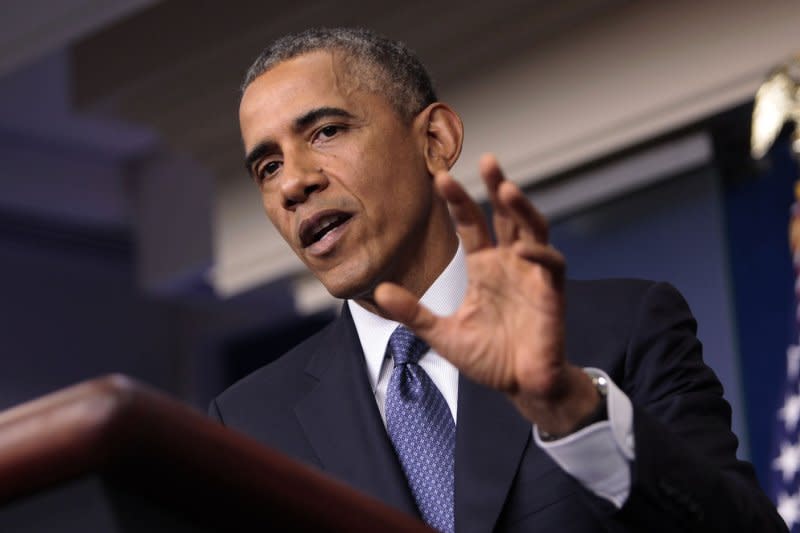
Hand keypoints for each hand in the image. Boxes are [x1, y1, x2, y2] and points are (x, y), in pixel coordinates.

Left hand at [374, 154, 598, 434]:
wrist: (521, 386)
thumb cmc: (488, 358)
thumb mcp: (442, 334)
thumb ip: (413, 313)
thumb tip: (378, 292)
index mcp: (484, 267)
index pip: (471, 223)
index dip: (459, 201)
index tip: (440, 177)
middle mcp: (509, 263)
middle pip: (506, 215)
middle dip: (498, 186)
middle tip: (487, 158)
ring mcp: (532, 275)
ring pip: (533, 230)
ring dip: (522, 208)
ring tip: (506, 187)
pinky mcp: (552, 294)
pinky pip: (551, 265)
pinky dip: (539, 255)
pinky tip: (521, 250)